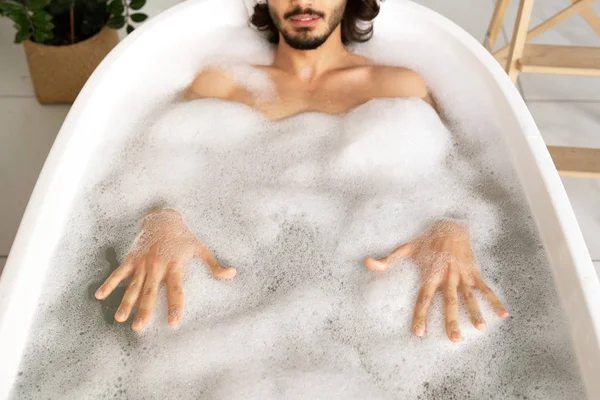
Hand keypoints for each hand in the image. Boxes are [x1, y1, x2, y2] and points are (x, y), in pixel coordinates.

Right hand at [95, 209, 235, 330]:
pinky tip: (100, 296)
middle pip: (150, 291)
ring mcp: (142, 262)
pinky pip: (118, 272)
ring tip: (120, 318)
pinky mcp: (131, 258)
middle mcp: (157, 266)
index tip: (173, 322)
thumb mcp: (200, 248)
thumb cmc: (183, 236)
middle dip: (144, 309)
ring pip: (133, 285)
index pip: (175, 289)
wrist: (162, 218)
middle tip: (139, 327)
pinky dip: (109, 283)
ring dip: (126, 302)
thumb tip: (232, 274)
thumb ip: (214, 264)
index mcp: (175, 265)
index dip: (175, 306)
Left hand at [364, 219, 507, 342]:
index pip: (423, 298)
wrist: (450, 224)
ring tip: (479, 328)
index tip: (419, 332)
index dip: (421, 315)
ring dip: (474, 312)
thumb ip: (387, 260)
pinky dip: (494, 300)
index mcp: (430, 274)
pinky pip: (485, 288)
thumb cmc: (426, 240)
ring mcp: (462, 274)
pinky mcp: (473, 271)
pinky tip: (503, 315)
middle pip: (449, 302)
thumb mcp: (405, 249)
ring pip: (468, 297)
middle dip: (451, 321)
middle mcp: (447, 276)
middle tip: (454, 340)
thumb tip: (367, 263)